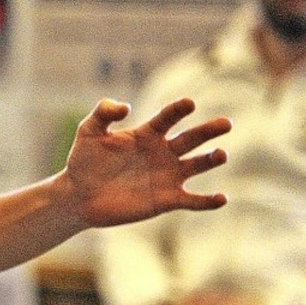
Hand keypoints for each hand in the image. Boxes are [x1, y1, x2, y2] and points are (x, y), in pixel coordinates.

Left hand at [62, 98, 229, 228]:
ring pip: (196, 165)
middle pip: (191, 138)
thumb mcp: (89, 131)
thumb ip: (103, 113)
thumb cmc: (84, 160)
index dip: (178, 110)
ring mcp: (167, 176)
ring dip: (210, 160)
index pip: (167, 118)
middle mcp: (162, 152)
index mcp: (147, 134)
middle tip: (226, 123)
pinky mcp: (167, 200)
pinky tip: (222, 198)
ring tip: (220, 154)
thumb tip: (126, 107)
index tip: (189, 103)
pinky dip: (207, 201)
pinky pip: (192, 200)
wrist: (79, 195)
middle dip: (208, 131)